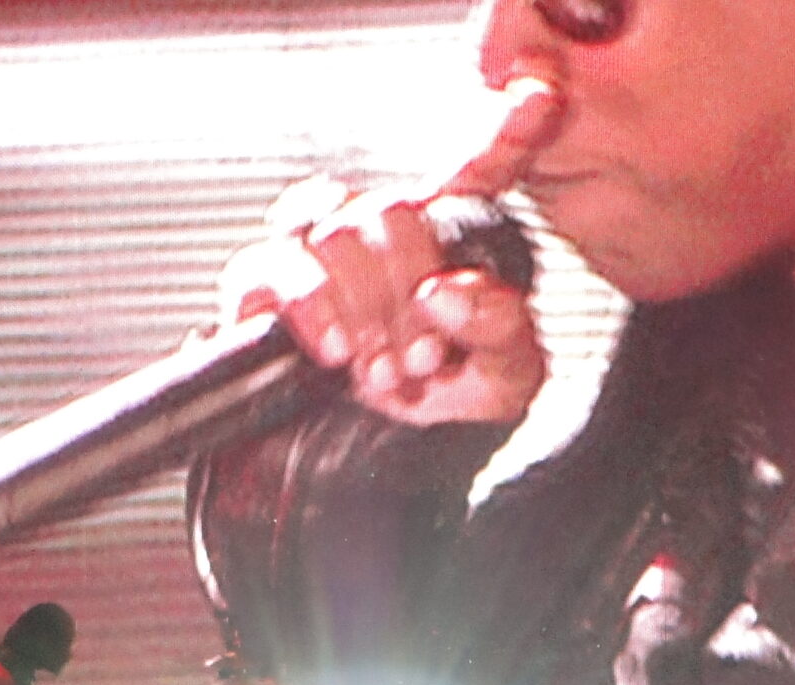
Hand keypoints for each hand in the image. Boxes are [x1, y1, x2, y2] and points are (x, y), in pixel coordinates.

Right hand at [217, 81, 556, 426]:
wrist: (382, 471)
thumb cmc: (443, 409)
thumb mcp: (504, 379)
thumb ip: (502, 327)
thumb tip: (448, 291)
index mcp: (442, 240)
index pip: (470, 172)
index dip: (501, 137)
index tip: (537, 103)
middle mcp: (374, 230)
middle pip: (389, 212)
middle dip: (410, 294)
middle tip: (423, 360)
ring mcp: (312, 251)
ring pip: (334, 234)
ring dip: (366, 312)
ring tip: (386, 372)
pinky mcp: (257, 286)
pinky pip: (272, 270)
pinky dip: (311, 310)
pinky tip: (337, 351)